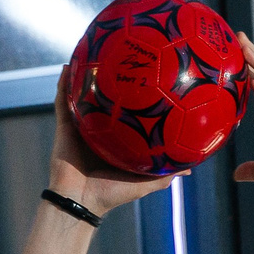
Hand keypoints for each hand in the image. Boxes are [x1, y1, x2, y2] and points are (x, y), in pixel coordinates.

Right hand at [50, 71, 179, 214]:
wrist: (81, 201)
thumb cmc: (112, 194)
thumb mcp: (145, 182)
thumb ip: (165, 172)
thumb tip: (190, 168)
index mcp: (117, 140)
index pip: (129, 115)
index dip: (138, 98)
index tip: (151, 79)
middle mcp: (100, 130)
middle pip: (107, 100)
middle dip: (113, 79)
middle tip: (125, 57)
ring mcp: (81, 126)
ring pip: (83, 95)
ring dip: (86, 75)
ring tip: (93, 52)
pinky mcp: (65, 126)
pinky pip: (62, 101)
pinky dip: (63, 83)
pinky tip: (67, 66)